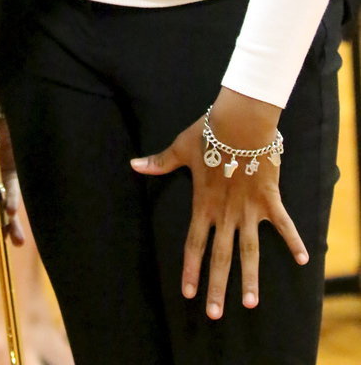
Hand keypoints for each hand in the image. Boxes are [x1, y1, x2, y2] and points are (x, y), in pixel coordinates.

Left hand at [130, 89, 306, 318]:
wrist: (239, 123)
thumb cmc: (208, 133)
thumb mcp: (180, 149)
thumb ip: (159, 163)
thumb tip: (134, 165)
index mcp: (203, 204)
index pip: (193, 244)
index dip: (190, 269)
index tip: (187, 293)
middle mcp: (225, 214)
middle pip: (221, 256)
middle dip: (217, 287)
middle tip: (215, 314)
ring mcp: (249, 210)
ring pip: (249, 251)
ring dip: (250, 278)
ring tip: (249, 303)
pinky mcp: (269, 200)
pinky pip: (284, 225)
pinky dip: (294, 241)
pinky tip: (303, 260)